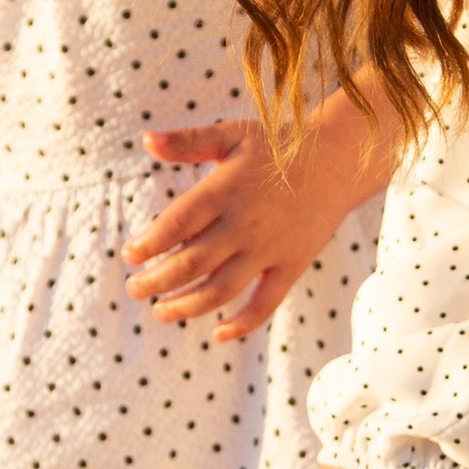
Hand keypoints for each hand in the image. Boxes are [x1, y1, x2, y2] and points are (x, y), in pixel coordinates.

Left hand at [123, 104, 381, 343]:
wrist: (339, 159)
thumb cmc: (278, 145)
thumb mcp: (232, 135)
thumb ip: (188, 142)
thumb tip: (145, 140)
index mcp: (225, 190)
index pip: (176, 224)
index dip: (148, 245)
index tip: (129, 256)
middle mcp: (244, 223)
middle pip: (191, 264)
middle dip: (156, 282)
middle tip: (134, 289)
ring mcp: (269, 248)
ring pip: (220, 289)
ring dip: (186, 307)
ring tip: (160, 312)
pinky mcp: (292, 265)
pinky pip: (266, 303)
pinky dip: (243, 323)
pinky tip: (218, 333)